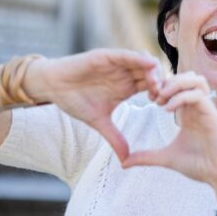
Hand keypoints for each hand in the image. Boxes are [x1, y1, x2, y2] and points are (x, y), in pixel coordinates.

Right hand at [25, 49, 160, 160]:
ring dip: (155, 72)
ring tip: (155, 86)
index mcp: (128, 87)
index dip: (163, 94)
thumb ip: (115, 138)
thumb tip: (126, 160)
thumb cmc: (74, 101)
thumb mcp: (99, 122)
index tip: (164, 107)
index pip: (154, 87)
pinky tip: (148, 67)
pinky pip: (127, 55)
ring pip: (145, 62)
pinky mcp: (107, 56)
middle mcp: (126, 74)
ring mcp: (117, 64)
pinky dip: (140, 59)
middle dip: (164, 83)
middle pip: (154, 74)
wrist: (52, 88)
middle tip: (164, 97)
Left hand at [121, 73, 216, 189]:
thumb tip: (124, 163)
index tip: (149, 99)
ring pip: (196, 80)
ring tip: (161, 99)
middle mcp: (199, 107)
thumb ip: (146, 156)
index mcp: (190, 112)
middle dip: (168, 81)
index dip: (162, 86)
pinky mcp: (213, 116)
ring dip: (176, 84)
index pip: (180, 85)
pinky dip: (181, 97)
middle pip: (188, 76)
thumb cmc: (199, 165)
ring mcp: (208, 110)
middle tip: (154, 97)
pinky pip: (198, 96)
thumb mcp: (166, 158)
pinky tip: (167, 109)